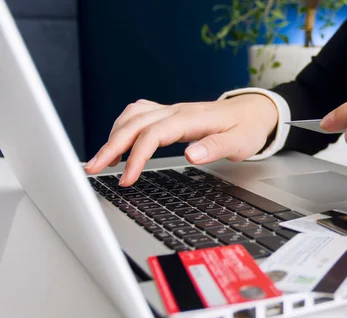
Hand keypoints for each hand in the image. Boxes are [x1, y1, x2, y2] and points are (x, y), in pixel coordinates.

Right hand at [84, 94, 278, 185]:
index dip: (137, 156)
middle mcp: (176, 111)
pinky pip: (138, 114)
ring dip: (113, 136)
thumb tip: (190, 154)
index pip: (154, 135)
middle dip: (110, 146)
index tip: (127, 179)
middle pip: (134, 124)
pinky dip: (123, 127)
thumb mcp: (239, 142)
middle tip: (93, 169)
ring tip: (102, 160)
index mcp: (190, 119)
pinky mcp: (169, 114)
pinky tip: (119, 142)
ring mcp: (171, 110)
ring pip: (132, 117)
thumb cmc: (246, 128)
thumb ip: (215, 147)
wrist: (253, 110)